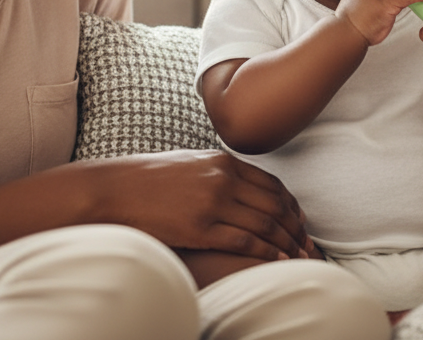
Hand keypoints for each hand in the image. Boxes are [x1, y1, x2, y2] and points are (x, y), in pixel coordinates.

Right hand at [84, 149, 314, 260]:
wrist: (114, 189)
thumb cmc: (149, 178)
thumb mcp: (191, 163)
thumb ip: (219, 171)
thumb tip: (240, 183)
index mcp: (224, 161)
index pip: (272, 184)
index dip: (292, 205)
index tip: (300, 221)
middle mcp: (223, 178)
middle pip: (274, 204)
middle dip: (295, 226)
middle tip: (308, 243)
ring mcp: (212, 202)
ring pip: (265, 223)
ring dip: (286, 241)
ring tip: (299, 255)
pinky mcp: (199, 227)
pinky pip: (244, 240)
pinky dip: (266, 251)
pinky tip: (277, 261)